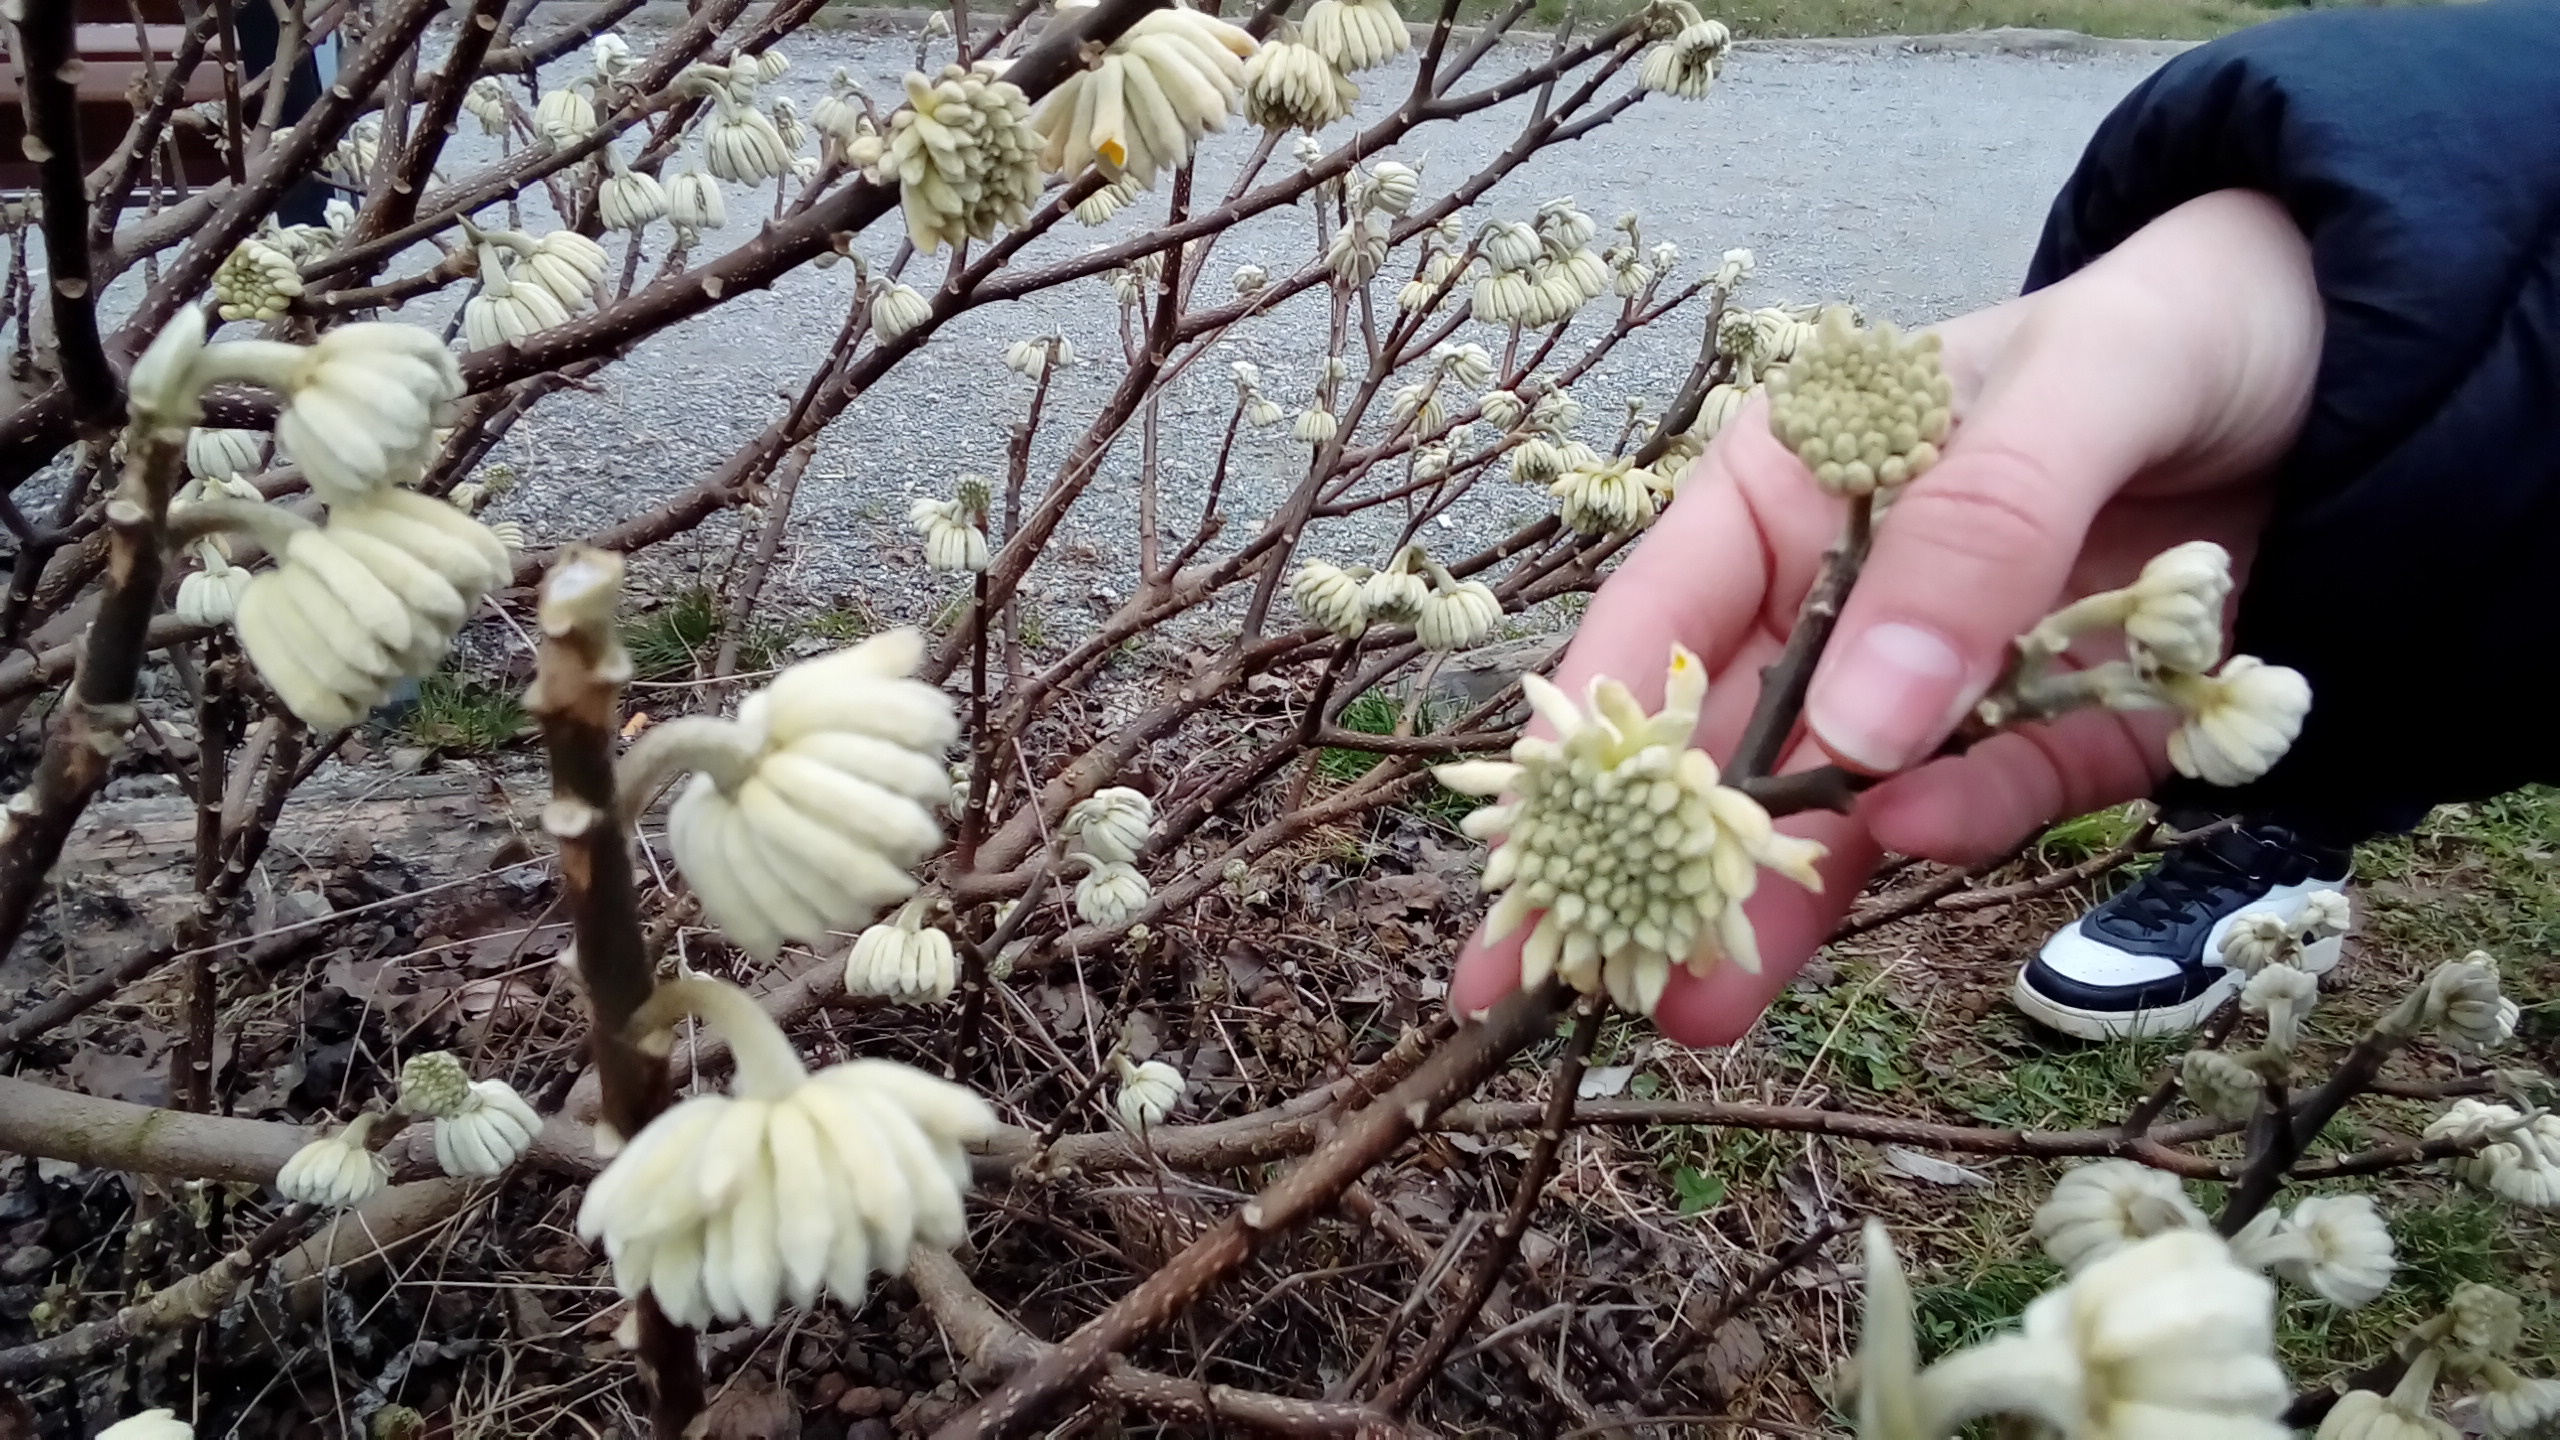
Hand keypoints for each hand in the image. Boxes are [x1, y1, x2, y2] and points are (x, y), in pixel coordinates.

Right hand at [1450, 189, 2324, 1044]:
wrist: (2371, 360)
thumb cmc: (2184, 324)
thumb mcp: (2080, 392)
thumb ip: (1974, 540)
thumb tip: (1860, 730)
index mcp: (1793, 486)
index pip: (1655, 627)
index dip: (1582, 747)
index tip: (1528, 862)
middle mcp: (1842, 594)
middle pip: (1726, 750)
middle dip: (1665, 870)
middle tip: (1606, 990)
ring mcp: (1946, 674)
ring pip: (1839, 807)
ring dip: (1781, 903)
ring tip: (1711, 1008)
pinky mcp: (2055, 732)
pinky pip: (1997, 798)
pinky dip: (1972, 824)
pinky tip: (1930, 846)